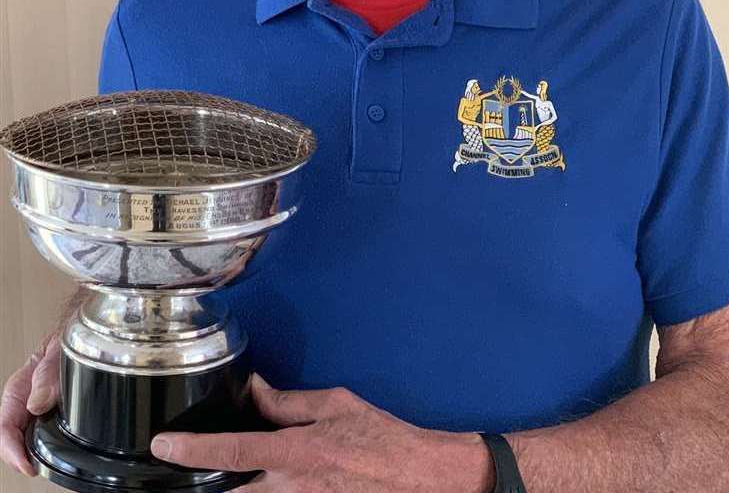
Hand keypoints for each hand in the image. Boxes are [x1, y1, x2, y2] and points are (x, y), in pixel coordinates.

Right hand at [0, 333, 60, 476]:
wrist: (86, 323)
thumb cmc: (71, 331)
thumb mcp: (62, 346)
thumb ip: (49, 372)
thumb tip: (37, 403)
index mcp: (22, 384)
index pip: (5, 425)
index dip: (12, 449)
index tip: (25, 463)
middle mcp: (26, 396)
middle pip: (11, 436)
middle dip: (19, 457)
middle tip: (35, 470)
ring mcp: (38, 403)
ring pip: (25, 436)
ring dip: (31, 452)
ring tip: (43, 466)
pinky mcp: (53, 406)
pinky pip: (42, 430)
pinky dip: (43, 444)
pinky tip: (55, 451)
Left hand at [150, 373, 494, 491]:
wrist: (421, 479)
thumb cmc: (382, 439)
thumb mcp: (336, 405)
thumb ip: (289, 402)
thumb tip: (255, 388)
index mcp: (296, 453)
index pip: (231, 449)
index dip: (192, 449)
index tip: (164, 446)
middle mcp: (291, 489)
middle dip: (202, 486)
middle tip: (181, 476)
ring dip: (232, 490)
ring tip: (214, 479)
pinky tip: (257, 484)